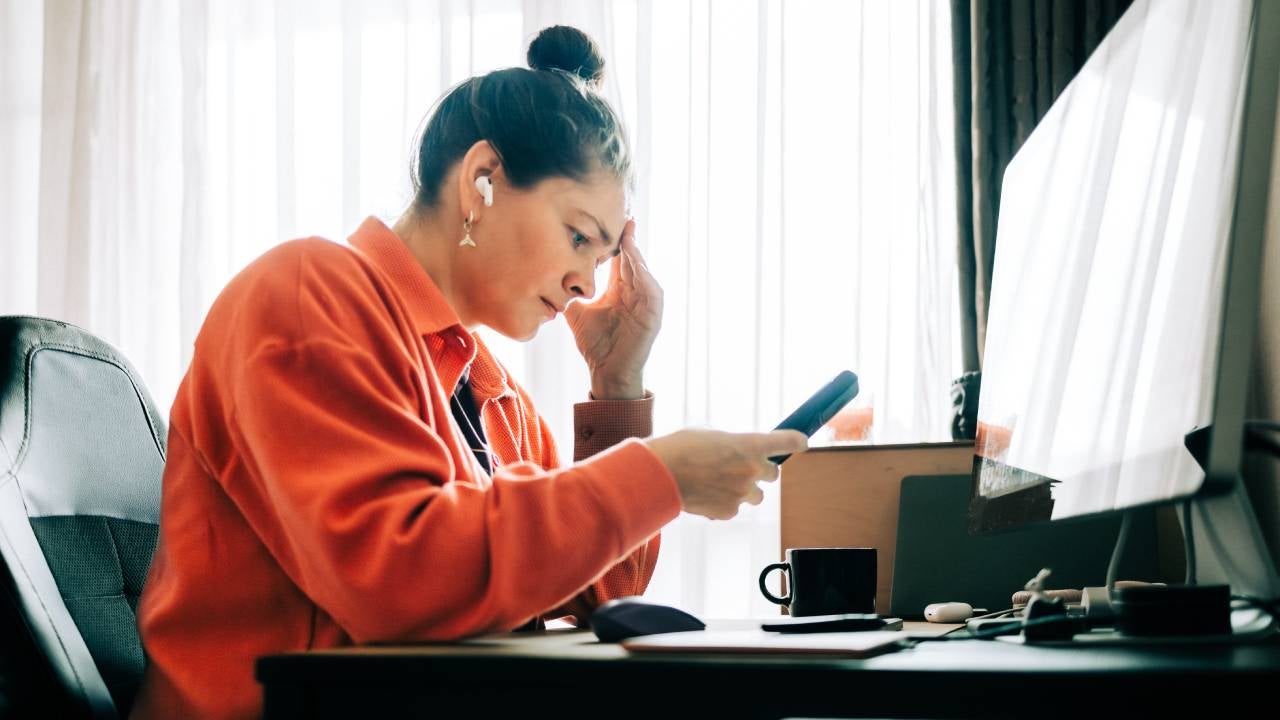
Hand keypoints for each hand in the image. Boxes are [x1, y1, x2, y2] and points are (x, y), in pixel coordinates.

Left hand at [564, 219, 662, 399]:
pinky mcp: (653, 316)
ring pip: (643, 272)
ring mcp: (645, 304)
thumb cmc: (595, 346)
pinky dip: (645, 277)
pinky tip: (636, 264)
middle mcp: (633, 293)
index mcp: (618, 290)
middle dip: (629, 240)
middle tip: (624, 218)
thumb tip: (547, 278)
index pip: (618, 260)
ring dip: (636, 255)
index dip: (615, 241)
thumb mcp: (576, 314)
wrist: (606, 372)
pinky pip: (652, 291)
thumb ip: (567, 295)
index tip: (609, 221)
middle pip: (632, 260)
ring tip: (628, 238)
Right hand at [645, 430, 808, 519]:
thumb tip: (740, 453)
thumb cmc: (681, 448)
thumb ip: (734, 444)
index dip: (797, 441)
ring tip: (719, 483)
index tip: (801, 442)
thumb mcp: (712, 435)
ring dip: (745, 489)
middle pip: (773, 473)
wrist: (660, 474)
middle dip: (761, 470)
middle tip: (742, 466)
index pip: (788, 441)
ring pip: (756, 495)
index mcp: (750, 444)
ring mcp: (742, 493)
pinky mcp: (729, 511)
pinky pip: (736, 508)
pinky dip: (726, 503)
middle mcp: (751, 469)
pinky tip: (707, 494)